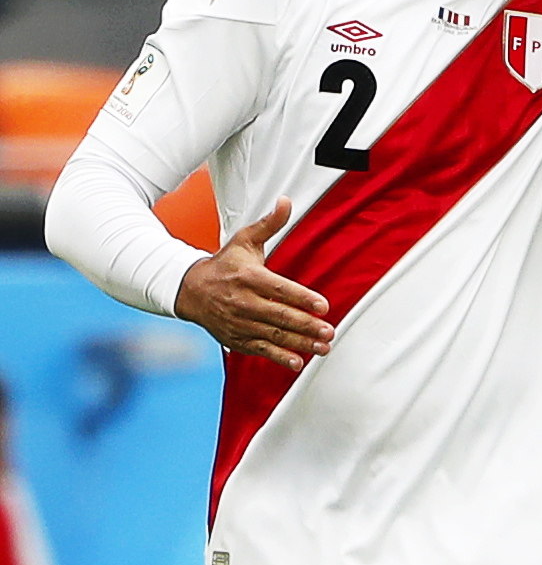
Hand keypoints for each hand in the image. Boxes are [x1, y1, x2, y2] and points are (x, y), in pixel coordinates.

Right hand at [175, 200, 332, 372]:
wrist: (189, 290)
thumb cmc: (224, 265)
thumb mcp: (244, 241)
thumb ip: (269, 224)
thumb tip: (285, 202)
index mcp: (249, 277)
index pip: (280, 289)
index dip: (302, 298)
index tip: (323, 306)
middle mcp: (243, 302)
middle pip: (280, 316)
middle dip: (307, 326)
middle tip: (329, 331)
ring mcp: (240, 322)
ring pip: (274, 336)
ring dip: (300, 344)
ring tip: (323, 347)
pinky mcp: (237, 338)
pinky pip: (260, 350)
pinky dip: (278, 358)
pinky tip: (297, 361)